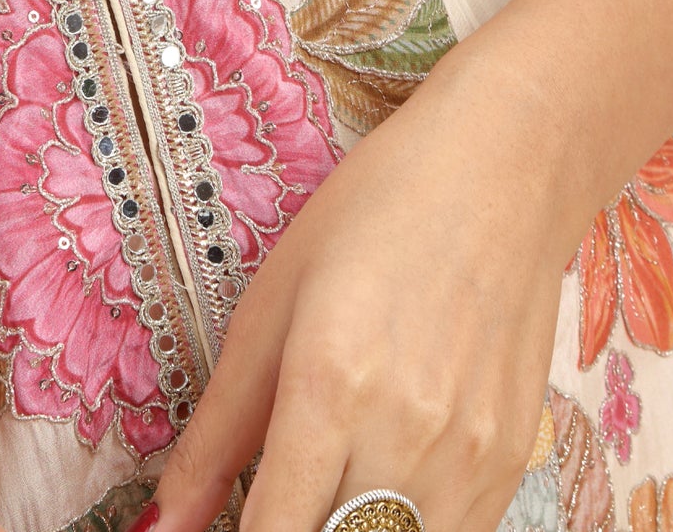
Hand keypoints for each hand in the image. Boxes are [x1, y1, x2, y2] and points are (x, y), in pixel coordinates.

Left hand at [139, 65, 575, 531]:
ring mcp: (468, 460)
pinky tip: (381, 477)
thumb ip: (214, 434)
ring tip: (325, 479)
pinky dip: (402, 526)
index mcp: (330, 386)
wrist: (500, 177)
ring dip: (346, 528)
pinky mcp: (511, 469)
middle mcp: (405, 436)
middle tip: (271, 494)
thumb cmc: (371, 219)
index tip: (222, 528)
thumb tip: (161, 527)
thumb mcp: (269, 306)